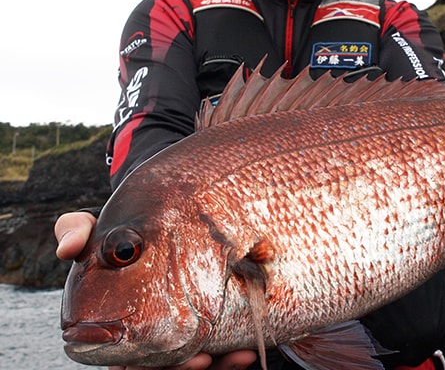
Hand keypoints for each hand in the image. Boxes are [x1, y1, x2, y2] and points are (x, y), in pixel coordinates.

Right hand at [55, 214, 258, 369]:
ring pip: (194, 366)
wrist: (167, 222)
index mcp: (117, 330)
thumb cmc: (122, 236)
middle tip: (201, 361)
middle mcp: (146, 341)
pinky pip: (219, 356)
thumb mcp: (97, 230)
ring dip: (216, 367)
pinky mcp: (207, 332)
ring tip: (235, 356)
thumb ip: (76, 231)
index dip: (139, 369)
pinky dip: (231, 358)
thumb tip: (66, 249)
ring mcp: (178, 339)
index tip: (161, 358)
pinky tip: (246, 351)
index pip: (124, 364)